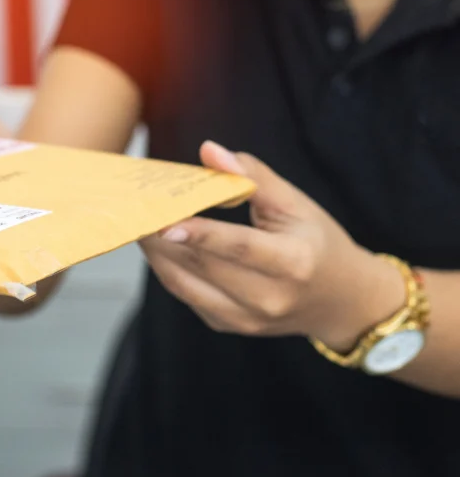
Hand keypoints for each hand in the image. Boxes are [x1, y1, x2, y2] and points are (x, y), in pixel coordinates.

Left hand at [140, 141, 404, 350]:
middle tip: (137, 208)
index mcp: (294, 262)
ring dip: (157, 253)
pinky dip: (168, 268)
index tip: (164, 222)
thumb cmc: (316, 241)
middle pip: (204, 265)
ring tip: (138, 223)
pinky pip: (187, 295)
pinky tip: (157, 245)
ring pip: (186, 284)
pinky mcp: (229, 326)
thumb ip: (251, 176)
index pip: (238, 247)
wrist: (340, 300)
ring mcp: (247, 319)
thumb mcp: (295, 204)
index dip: (200, 235)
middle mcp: (270, 298)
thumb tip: (209, 151)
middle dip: (164, 237)